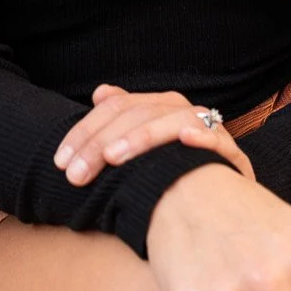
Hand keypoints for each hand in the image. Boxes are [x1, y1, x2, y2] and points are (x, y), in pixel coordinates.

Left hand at [53, 85, 253, 185]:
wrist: (220, 199)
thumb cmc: (172, 171)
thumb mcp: (143, 147)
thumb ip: (121, 119)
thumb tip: (101, 92)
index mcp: (158, 105)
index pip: (115, 108)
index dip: (84, 132)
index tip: (60, 162)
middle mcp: (181, 110)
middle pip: (136, 114)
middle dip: (100, 143)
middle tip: (76, 174)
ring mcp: (207, 129)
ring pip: (173, 120)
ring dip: (142, 136)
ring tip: (114, 157)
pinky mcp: (231, 153)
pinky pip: (218, 139)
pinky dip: (202, 136)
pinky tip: (185, 140)